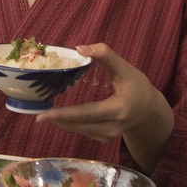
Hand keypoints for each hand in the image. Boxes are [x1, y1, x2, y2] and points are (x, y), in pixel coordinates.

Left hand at [35, 43, 173, 171]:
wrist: (150, 110)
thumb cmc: (138, 86)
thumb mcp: (125, 68)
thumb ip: (105, 55)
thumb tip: (79, 48)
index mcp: (118, 110)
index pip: (86, 113)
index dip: (63, 115)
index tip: (42, 115)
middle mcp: (113, 127)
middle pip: (79, 124)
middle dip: (57, 118)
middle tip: (36, 111)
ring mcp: (108, 136)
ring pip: (79, 130)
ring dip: (61, 121)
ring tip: (45, 111)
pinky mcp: (104, 139)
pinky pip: (82, 131)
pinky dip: (70, 123)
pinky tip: (60, 115)